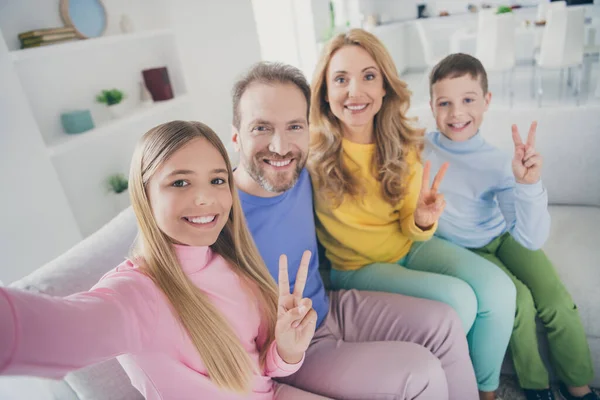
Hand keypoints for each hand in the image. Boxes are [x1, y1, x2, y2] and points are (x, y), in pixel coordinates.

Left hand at [275, 250, 316, 364]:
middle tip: (307, 251)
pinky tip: (301, 328)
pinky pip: (311, 313)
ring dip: (300, 315)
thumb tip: (305, 306)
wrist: (292, 347)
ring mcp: (304, 306)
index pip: (284, 281)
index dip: (284, 269)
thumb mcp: (282, 324)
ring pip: (307, 302)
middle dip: (304, 265)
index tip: (283, 255)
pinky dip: (305, 322)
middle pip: (301, 279)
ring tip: (295, 325)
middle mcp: (295, 300)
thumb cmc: (283, 334)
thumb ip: (292, 313)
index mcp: (283, 299)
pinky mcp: (312, 314)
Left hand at [414, 161, 448, 229]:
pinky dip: (440, 208)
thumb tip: (439, 203)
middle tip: (447, 162)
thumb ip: (430, 207)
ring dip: (438, 203)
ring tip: (432, 210)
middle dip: (442, 172)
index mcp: (423, 192)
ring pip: (441, 196)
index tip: (428, 161)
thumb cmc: (420, 215)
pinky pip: (443, 203)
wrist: (424, 222)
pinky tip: (436, 211)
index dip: (427, 171)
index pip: (425, 180)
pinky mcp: (442, 203)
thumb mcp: (421, 212)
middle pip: (437, 180)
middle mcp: (431, 193)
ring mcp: (437, 198)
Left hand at [512, 122, 542, 184]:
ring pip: (529, 151)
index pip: (517, 140)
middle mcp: (527, 150)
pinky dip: (529, 163)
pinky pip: (532, 158)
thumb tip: (522, 149)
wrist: (525, 179)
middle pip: (531, 138)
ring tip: (525, 164)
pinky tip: (530, 166)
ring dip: (525, 159)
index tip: (513, 125)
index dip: (515, 132)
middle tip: (535, 121)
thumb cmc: (519, 170)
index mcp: (520, 150)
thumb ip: (517, 156)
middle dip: (533, 130)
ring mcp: (534, 154)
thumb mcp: (515, 163)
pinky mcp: (539, 159)